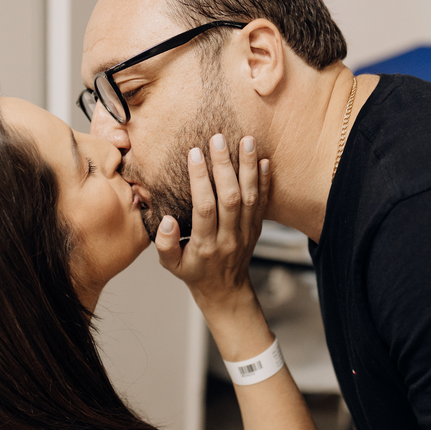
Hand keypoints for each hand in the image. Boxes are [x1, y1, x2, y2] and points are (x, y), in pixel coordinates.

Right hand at [155, 134, 270, 310]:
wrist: (225, 290)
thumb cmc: (194, 273)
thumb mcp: (171, 265)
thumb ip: (165, 244)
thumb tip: (166, 220)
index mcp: (205, 245)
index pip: (204, 208)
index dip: (200, 180)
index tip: (194, 154)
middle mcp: (229, 238)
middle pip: (231, 198)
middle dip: (225, 166)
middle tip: (218, 139)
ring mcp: (246, 233)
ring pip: (251, 197)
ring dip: (249, 167)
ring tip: (247, 140)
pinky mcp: (257, 229)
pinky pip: (263, 203)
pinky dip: (265, 182)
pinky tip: (263, 161)